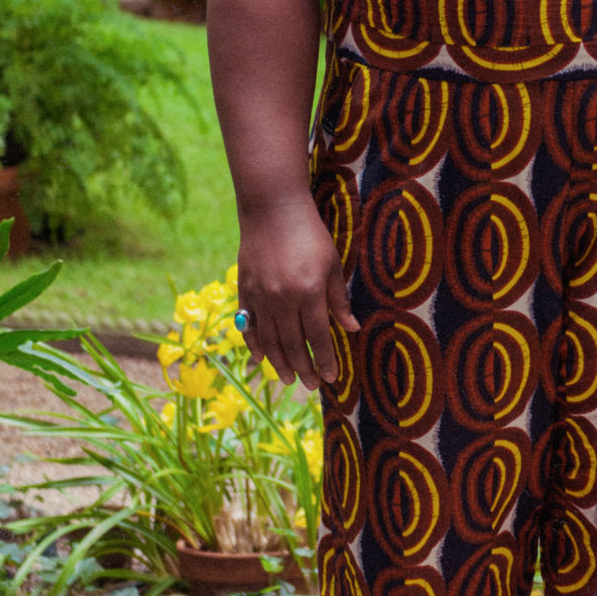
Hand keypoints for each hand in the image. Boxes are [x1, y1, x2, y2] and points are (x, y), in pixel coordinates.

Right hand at [236, 192, 358, 390]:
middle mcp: (283, 299)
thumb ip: (338, 299)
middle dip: (304, 368)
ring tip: (289, 379)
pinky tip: (262, 358)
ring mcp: (261, 296)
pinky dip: (254, 344)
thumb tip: (352, 329)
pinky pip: (249, 325)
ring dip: (280, 363)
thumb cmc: (310, 234)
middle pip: (293, 344)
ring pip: (270, 340)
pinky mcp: (245, 291)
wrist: (272, 210)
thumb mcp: (332, 264)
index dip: (325, 359)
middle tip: (310, 385)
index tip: (331, 377)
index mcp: (309, 292)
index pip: (319, 336)